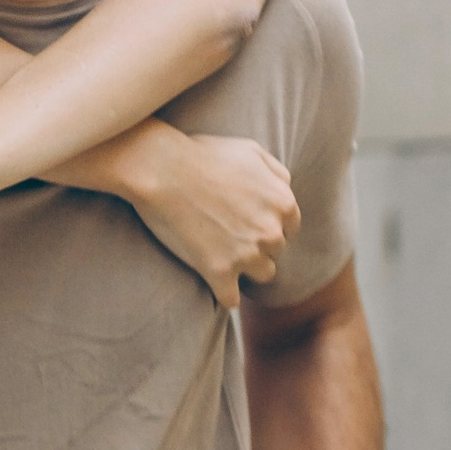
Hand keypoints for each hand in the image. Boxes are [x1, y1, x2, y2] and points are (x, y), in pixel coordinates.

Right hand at [128, 133, 299, 306]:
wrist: (161, 169)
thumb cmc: (202, 154)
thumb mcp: (251, 150)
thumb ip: (277, 174)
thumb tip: (286, 191)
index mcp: (284, 203)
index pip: (289, 228)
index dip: (266, 223)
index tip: (244, 219)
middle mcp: (271, 232)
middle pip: (275, 251)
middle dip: (256, 243)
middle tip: (226, 231)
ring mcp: (246, 255)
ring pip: (261, 275)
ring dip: (245, 268)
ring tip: (220, 252)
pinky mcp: (219, 273)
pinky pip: (231, 299)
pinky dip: (222, 291)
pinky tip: (210, 276)